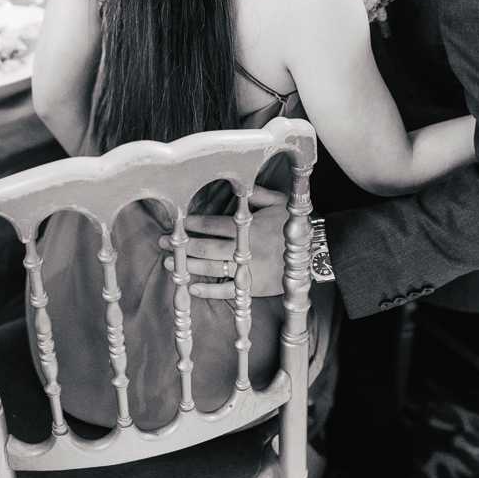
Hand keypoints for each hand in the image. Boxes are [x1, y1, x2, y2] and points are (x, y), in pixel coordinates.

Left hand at [159, 186, 287, 298]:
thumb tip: (240, 186)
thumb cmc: (294, 226)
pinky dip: (208, 290)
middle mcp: (245, 249)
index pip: (215, 225)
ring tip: (170, 263)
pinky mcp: (252, 288)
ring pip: (212, 268)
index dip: (195, 224)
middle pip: (206, 246)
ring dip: (188, 265)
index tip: (180, 223)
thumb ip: (258, 193)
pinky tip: (191, 288)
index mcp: (250, 227)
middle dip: (182, 244)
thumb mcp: (280, 203)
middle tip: (163, 242)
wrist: (316, 253)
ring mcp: (248, 270)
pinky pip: (227, 291)